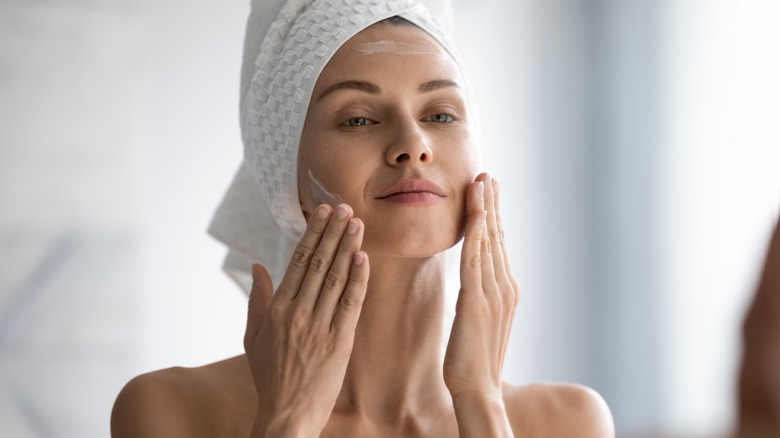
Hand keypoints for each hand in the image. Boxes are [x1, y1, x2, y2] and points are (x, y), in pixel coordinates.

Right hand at [243, 204, 368, 437]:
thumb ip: (256, 300)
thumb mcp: (252, 338)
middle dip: (333, 232)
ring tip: (357, 223)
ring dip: (348, 247)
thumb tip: (257, 266)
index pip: (298, 261)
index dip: (312, 234)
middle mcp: (298, 313)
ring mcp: (320, 326)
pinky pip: (351, 303)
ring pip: (337, 278)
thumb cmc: (269, 377)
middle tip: (345, 207)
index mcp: (277, 309)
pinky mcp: (340, 341)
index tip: (323, 212)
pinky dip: (358, 278)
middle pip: (319, 263)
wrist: (286, 415)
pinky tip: (364, 257)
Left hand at [443, 173, 519, 435]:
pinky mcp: (476, 301)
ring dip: (484, 209)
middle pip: (496, 237)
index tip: (488, 192)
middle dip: (492, 204)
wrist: (477, 389)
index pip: (497, 245)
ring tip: (481, 182)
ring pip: (488, 241)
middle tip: (488, 175)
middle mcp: (504, 286)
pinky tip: (474, 212)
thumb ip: (480, 298)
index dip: (492, 217)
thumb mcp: (479, 322)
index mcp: (504, 290)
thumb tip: (475, 284)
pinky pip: (475, 259)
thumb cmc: (473, 360)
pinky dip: (476, 232)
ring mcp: (493, 293)